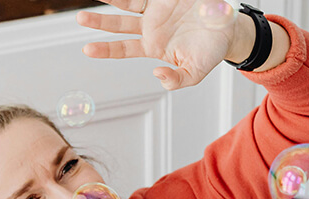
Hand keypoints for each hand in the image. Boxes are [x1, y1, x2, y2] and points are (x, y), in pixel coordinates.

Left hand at [77, 0, 235, 89]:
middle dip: (99, 22)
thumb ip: (176, 80)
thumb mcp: (194, 74)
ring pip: (129, 3)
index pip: (122, 49)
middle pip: (118, 24)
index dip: (105, 49)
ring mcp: (158, 9)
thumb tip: (157, 75)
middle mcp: (150, 27)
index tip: (86, 49)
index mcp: (152, 46)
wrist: (229, 30)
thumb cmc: (209, 53)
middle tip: (79, 18)